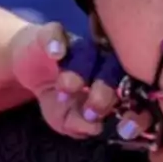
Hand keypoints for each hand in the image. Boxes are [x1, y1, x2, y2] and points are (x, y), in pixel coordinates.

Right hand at [7, 22, 152, 140]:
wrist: (29, 68)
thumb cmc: (55, 96)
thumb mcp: (63, 119)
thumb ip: (78, 126)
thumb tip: (95, 127)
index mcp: (115, 84)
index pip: (133, 95)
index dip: (133, 111)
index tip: (122, 126)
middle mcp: (104, 62)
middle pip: (115, 73)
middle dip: (104, 95)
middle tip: (91, 110)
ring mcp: (81, 45)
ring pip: (91, 54)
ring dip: (79, 73)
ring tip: (66, 87)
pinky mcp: (55, 33)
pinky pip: (57, 33)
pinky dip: (55, 44)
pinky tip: (56, 54)